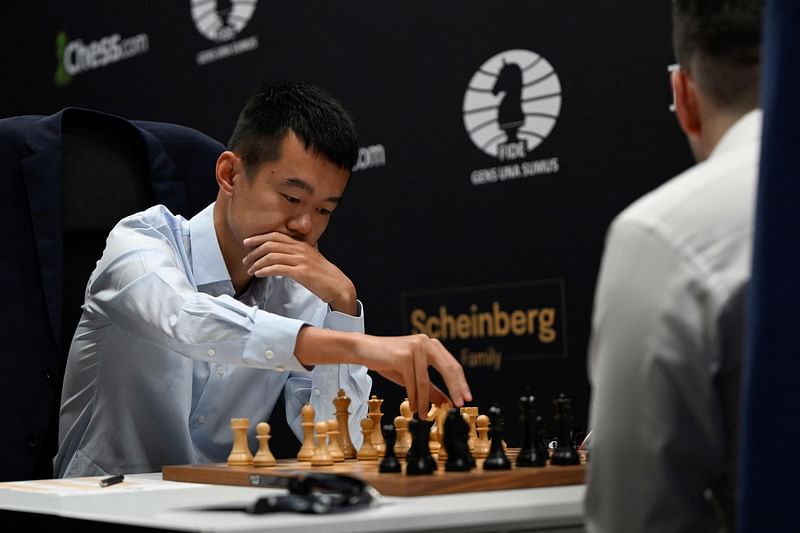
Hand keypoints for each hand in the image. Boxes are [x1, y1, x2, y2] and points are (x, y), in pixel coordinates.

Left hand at [242, 232, 356, 314]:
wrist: (338, 286)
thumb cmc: (323, 275)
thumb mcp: (309, 259)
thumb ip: (296, 254)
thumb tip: (281, 255)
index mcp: (301, 245)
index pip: (276, 236)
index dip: (259, 237)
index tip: (247, 242)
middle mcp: (300, 249)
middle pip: (271, 244)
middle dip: (254, 251)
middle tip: (245, 260)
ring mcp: (301, 260)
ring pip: (272, 256)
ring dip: (257, 263)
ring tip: (250, 270)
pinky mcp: (301, 272)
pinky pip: (278, 268)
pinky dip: (265, 270)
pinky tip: (259, 274)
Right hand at [354, 334, 471, 418]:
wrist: (364, 349)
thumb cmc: (389, 361)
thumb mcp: (413, 376)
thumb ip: (431, 387)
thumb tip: (446, 402)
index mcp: (432, 345)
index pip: (452, 365)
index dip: (461, 383)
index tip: (466, 398)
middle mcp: (426, 343)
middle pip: (448, 368)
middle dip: (455, 388)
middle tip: (459, 404)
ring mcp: (415, 348)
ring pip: (425, 381)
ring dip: (425, 401)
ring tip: (425, 415)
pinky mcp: (403, 356)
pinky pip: (412, 383)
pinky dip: (414, 398)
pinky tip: (414, 408)